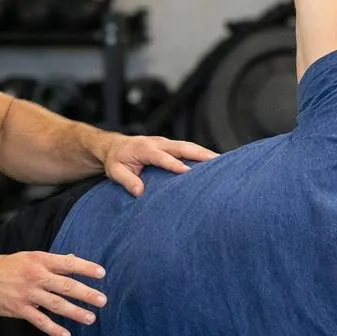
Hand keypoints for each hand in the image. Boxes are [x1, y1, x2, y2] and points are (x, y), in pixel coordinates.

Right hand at [0, 251, 107, 335]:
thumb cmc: (7, 266)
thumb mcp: (29, 257)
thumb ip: (51, 261)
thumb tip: (73, 259)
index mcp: (40, 260)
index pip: (67, 263)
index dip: (85, 267)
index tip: (102, 273)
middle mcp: (36, 276)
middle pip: (66, 285)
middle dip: (86, 294)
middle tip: (103, 300)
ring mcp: (28, 294)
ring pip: (56, 304)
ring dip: (75, 312)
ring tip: (90, 318)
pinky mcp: (19, 309)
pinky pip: (40, 321)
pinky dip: (54, 329)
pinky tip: (66, 335)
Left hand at [101, 135, 217, 196]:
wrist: (114, 146)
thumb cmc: (116, 160)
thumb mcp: (116, 171)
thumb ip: (127, 181)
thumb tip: (140, 192)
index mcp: (144, 149)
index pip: (162, 157)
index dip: (174, 164)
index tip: (187, 172)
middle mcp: (158, 143)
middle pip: (182, 146)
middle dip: (199, 153)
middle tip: (216, 161)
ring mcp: (166, 143)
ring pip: (188, 146)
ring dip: (204, 152)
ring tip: (222, 161)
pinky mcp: (170, 146)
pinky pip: (187, 148)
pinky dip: (200, 153)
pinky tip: (213, 162)